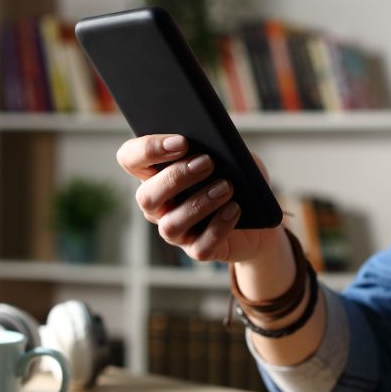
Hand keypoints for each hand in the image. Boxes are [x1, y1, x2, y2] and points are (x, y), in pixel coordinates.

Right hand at [116, 134, 283, 263]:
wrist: (260, 217)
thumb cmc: (239, 179)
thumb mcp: (232, 156)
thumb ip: (219, 147)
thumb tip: (215, 145)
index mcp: (155, 174)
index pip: (130, 158)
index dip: (148, 149)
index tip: (182, 141)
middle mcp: (157, 206)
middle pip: (146, 195)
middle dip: (176, 177)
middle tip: (208, 162)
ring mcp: (175, 232)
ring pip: (171, 225)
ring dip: (199, 203)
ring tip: (226, 187)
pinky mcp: (197, 250)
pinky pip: (200, 246)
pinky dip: (218, 227)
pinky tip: (234, 209)